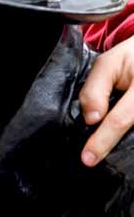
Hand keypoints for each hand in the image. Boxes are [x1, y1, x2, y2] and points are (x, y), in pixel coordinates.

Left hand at [79, 38, 133, 165]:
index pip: (120, 120)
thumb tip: (91, 120)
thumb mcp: (108, 64)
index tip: (87, 159)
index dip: (102, 141)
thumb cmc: (131, 58)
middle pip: (131, 134)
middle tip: (91, 155)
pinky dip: (127, 138)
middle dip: (109, 145)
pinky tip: (111, 136)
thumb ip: (95, 90)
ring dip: (121, 144)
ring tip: (101, 145)